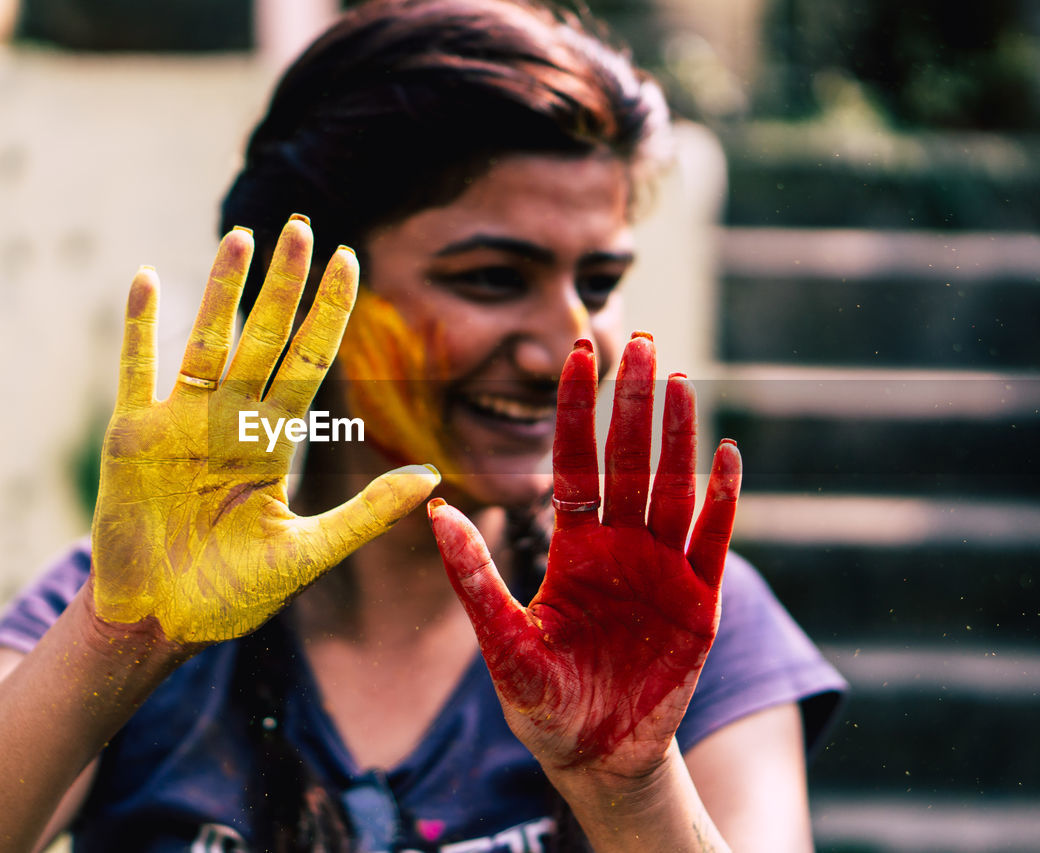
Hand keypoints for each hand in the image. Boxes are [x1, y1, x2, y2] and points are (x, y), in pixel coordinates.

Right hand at [92, 217, 439, 644]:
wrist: (161, 624)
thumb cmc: (230, 594)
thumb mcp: (308, 554)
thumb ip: (366, 515)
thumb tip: (432, 479)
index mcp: (273, 443)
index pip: (308, 363)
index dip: (327, 314)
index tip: (350, 262)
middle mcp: (230, 421)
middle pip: (263, 340)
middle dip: (284, 286)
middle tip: (301, 229)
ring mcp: (181, 423)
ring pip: (207, 342)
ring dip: (222, 292)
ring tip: (242, 237)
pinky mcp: (134, 436)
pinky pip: (137, 370)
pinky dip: (141, 328)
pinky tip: (150, 279)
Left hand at [428, 334, 740, 781]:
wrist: (596, 756)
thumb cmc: (543, 702)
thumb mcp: (501, 641)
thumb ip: (473, 577)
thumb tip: (434, 510)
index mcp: (572, 547)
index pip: (572, 462)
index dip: (574, 409)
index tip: (573, 353)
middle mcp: (619, 546)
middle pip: (629, 460)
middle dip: (632, 402)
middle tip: (639, 339)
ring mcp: (662, 569)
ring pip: (673, 487)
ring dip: (677, 435)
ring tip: (677, 381)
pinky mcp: (700, 602)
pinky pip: (713, 540)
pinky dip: (721, 499)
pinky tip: (726, 454)